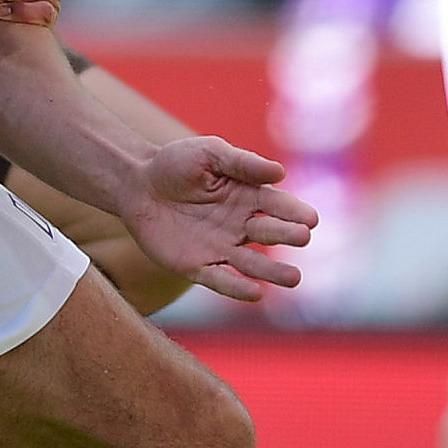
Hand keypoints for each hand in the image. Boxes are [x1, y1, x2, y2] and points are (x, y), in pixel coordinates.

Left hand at [117, 136, 317, 305]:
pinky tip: (256, 294)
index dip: (294, 212)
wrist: (136, 184)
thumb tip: (280, 172)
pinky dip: (237, 288)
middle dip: (286, 235)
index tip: (311, 219)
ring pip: (251, 263)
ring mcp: (219, 247)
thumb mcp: (210, 153)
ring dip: (272, 271)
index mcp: (247, 196)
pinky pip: (220, 280)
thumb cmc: (176, 163)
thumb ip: (242, 163)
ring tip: (293, 279)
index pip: (276, 205)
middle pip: (268, 233)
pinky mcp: (196, 266)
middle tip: (302, 238)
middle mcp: (239, 224)